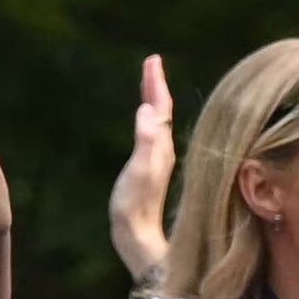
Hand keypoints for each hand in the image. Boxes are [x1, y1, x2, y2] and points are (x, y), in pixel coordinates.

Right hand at [108, 54, 177, 292]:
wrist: (137, 238)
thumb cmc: (135, 209)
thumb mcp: (138, 173)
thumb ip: (145, 142)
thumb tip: (149, 111)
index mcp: (160, 147)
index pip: (160, 107)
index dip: (155, 83)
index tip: (152, 59)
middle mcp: (162, 151)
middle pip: (161, 111)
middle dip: (155, 86)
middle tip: (151, 63)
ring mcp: (158, 161)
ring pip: (158, 123)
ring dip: (154, 101)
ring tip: (149, 84)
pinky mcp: (150, 171)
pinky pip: (152, 135)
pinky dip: (150, 120)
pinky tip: (148, 123)